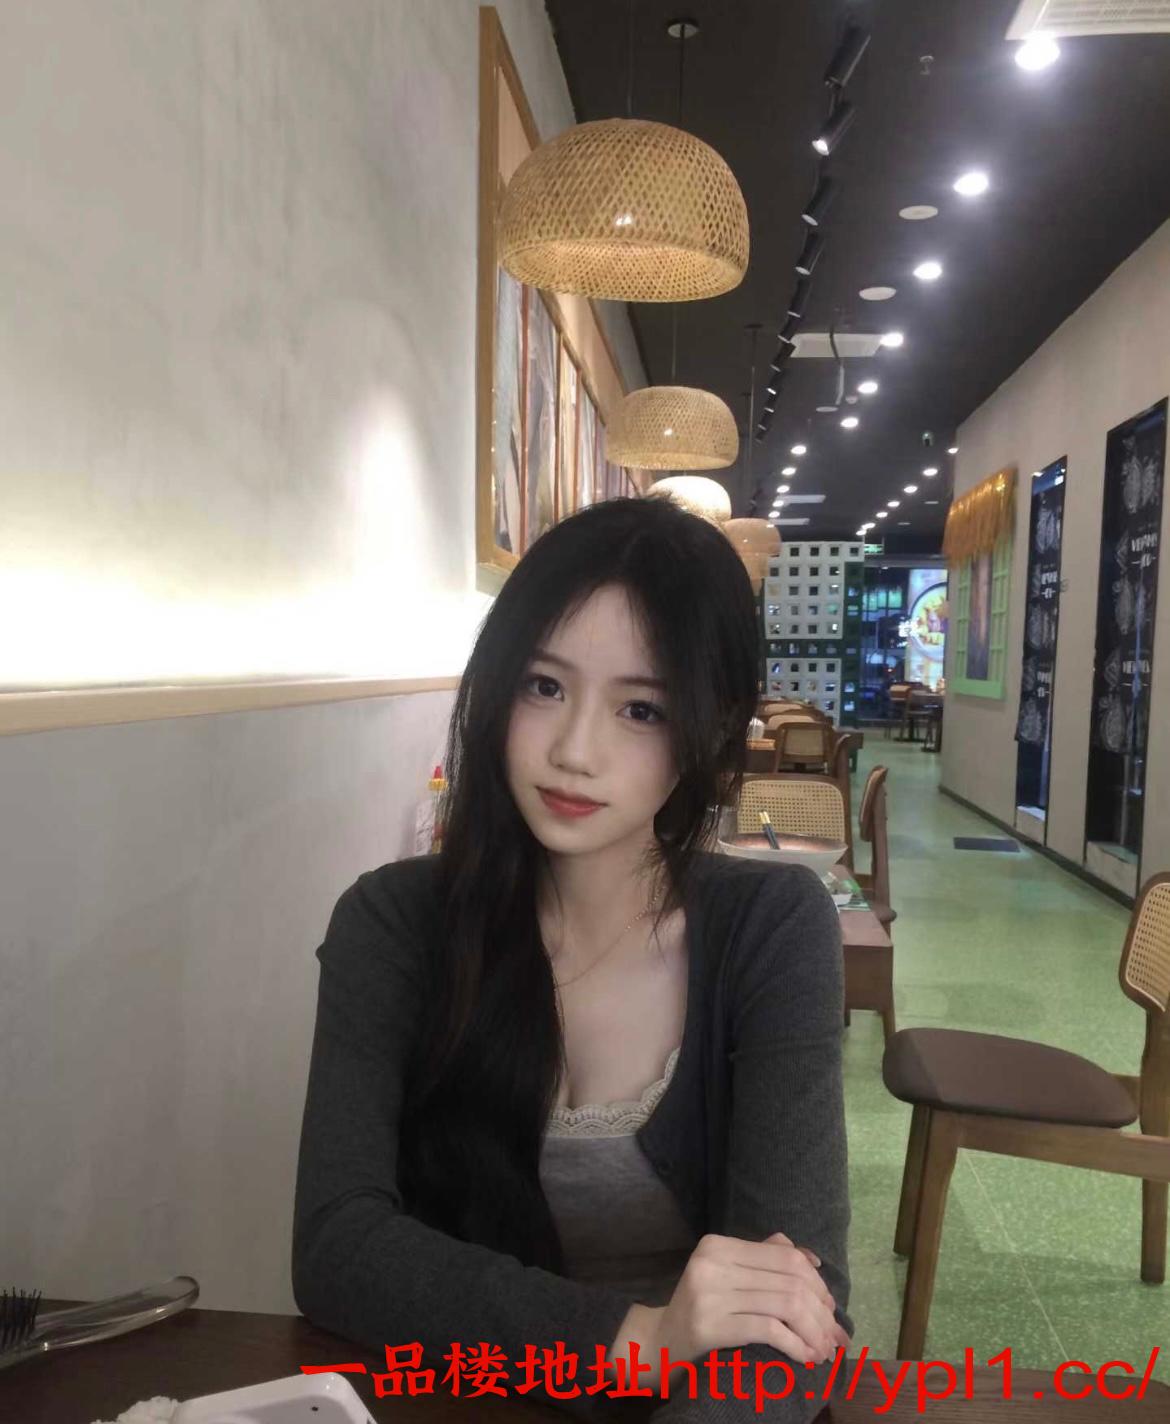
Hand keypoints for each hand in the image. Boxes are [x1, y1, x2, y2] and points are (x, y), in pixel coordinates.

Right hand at [617, 1232, 849, 1378]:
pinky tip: (805, 1357)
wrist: (659, 1341)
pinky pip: (768, 1330)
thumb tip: (811, 1257)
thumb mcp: (727, 1274)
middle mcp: (712, 1263)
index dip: (816, 1281)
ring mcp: (709, 1293)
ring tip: (824, 1350)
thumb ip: (763, 1258)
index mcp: (718, 1244)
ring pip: (784, 1305)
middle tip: (835, 1335)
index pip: (785, 1256)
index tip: (831, 1308)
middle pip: (789, 1281)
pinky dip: (795, 1344)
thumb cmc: (701, 1307)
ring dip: (814, 1331)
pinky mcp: (709, 1326)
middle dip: (821, 1311)